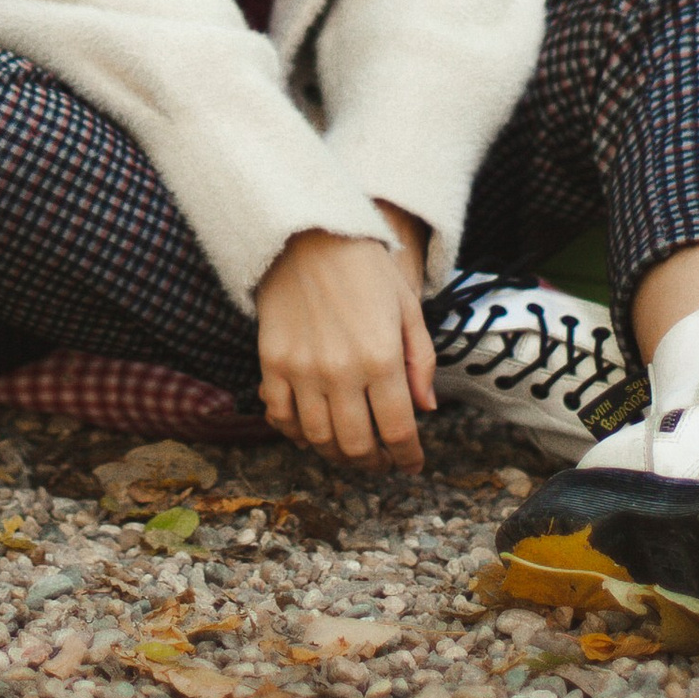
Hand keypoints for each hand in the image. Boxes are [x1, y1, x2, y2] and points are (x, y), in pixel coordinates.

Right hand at [255, 228, 436, 468]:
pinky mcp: (272, 362)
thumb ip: (420, 361)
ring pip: (319, 438)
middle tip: (383, 462)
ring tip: (351, 450)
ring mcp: (301, 369)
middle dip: (375, 463)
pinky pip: (281, 416)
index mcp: (381, 357)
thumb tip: (426, 408)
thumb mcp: (408, 308)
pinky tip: (311, 433)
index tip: (411, 464)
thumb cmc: (366, 267)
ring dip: (337, 454)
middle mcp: (341, 370)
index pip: (397, 430)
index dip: (407, 456)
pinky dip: (296, 434)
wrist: (310, 232)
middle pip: (357, 444)